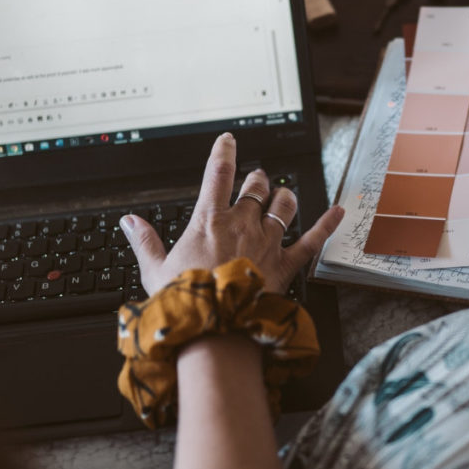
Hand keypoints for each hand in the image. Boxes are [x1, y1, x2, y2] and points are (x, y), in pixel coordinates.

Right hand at [120, 132, 343, 296]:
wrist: (215, 329)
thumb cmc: (185, 301)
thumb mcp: (154, 270)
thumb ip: (144, 241)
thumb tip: (129, 221)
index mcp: (210, 221)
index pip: (219, 173)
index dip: (225, 151)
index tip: (229, 140)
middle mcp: (242, 224)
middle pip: (256, 187)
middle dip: (256, 179)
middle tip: (256, 179)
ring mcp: (267, 242)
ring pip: (284, 205)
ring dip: (283, 196)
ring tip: (282, 194)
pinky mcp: (286, 264)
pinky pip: (312, 239)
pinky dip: (327, 224)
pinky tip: (339, 211)